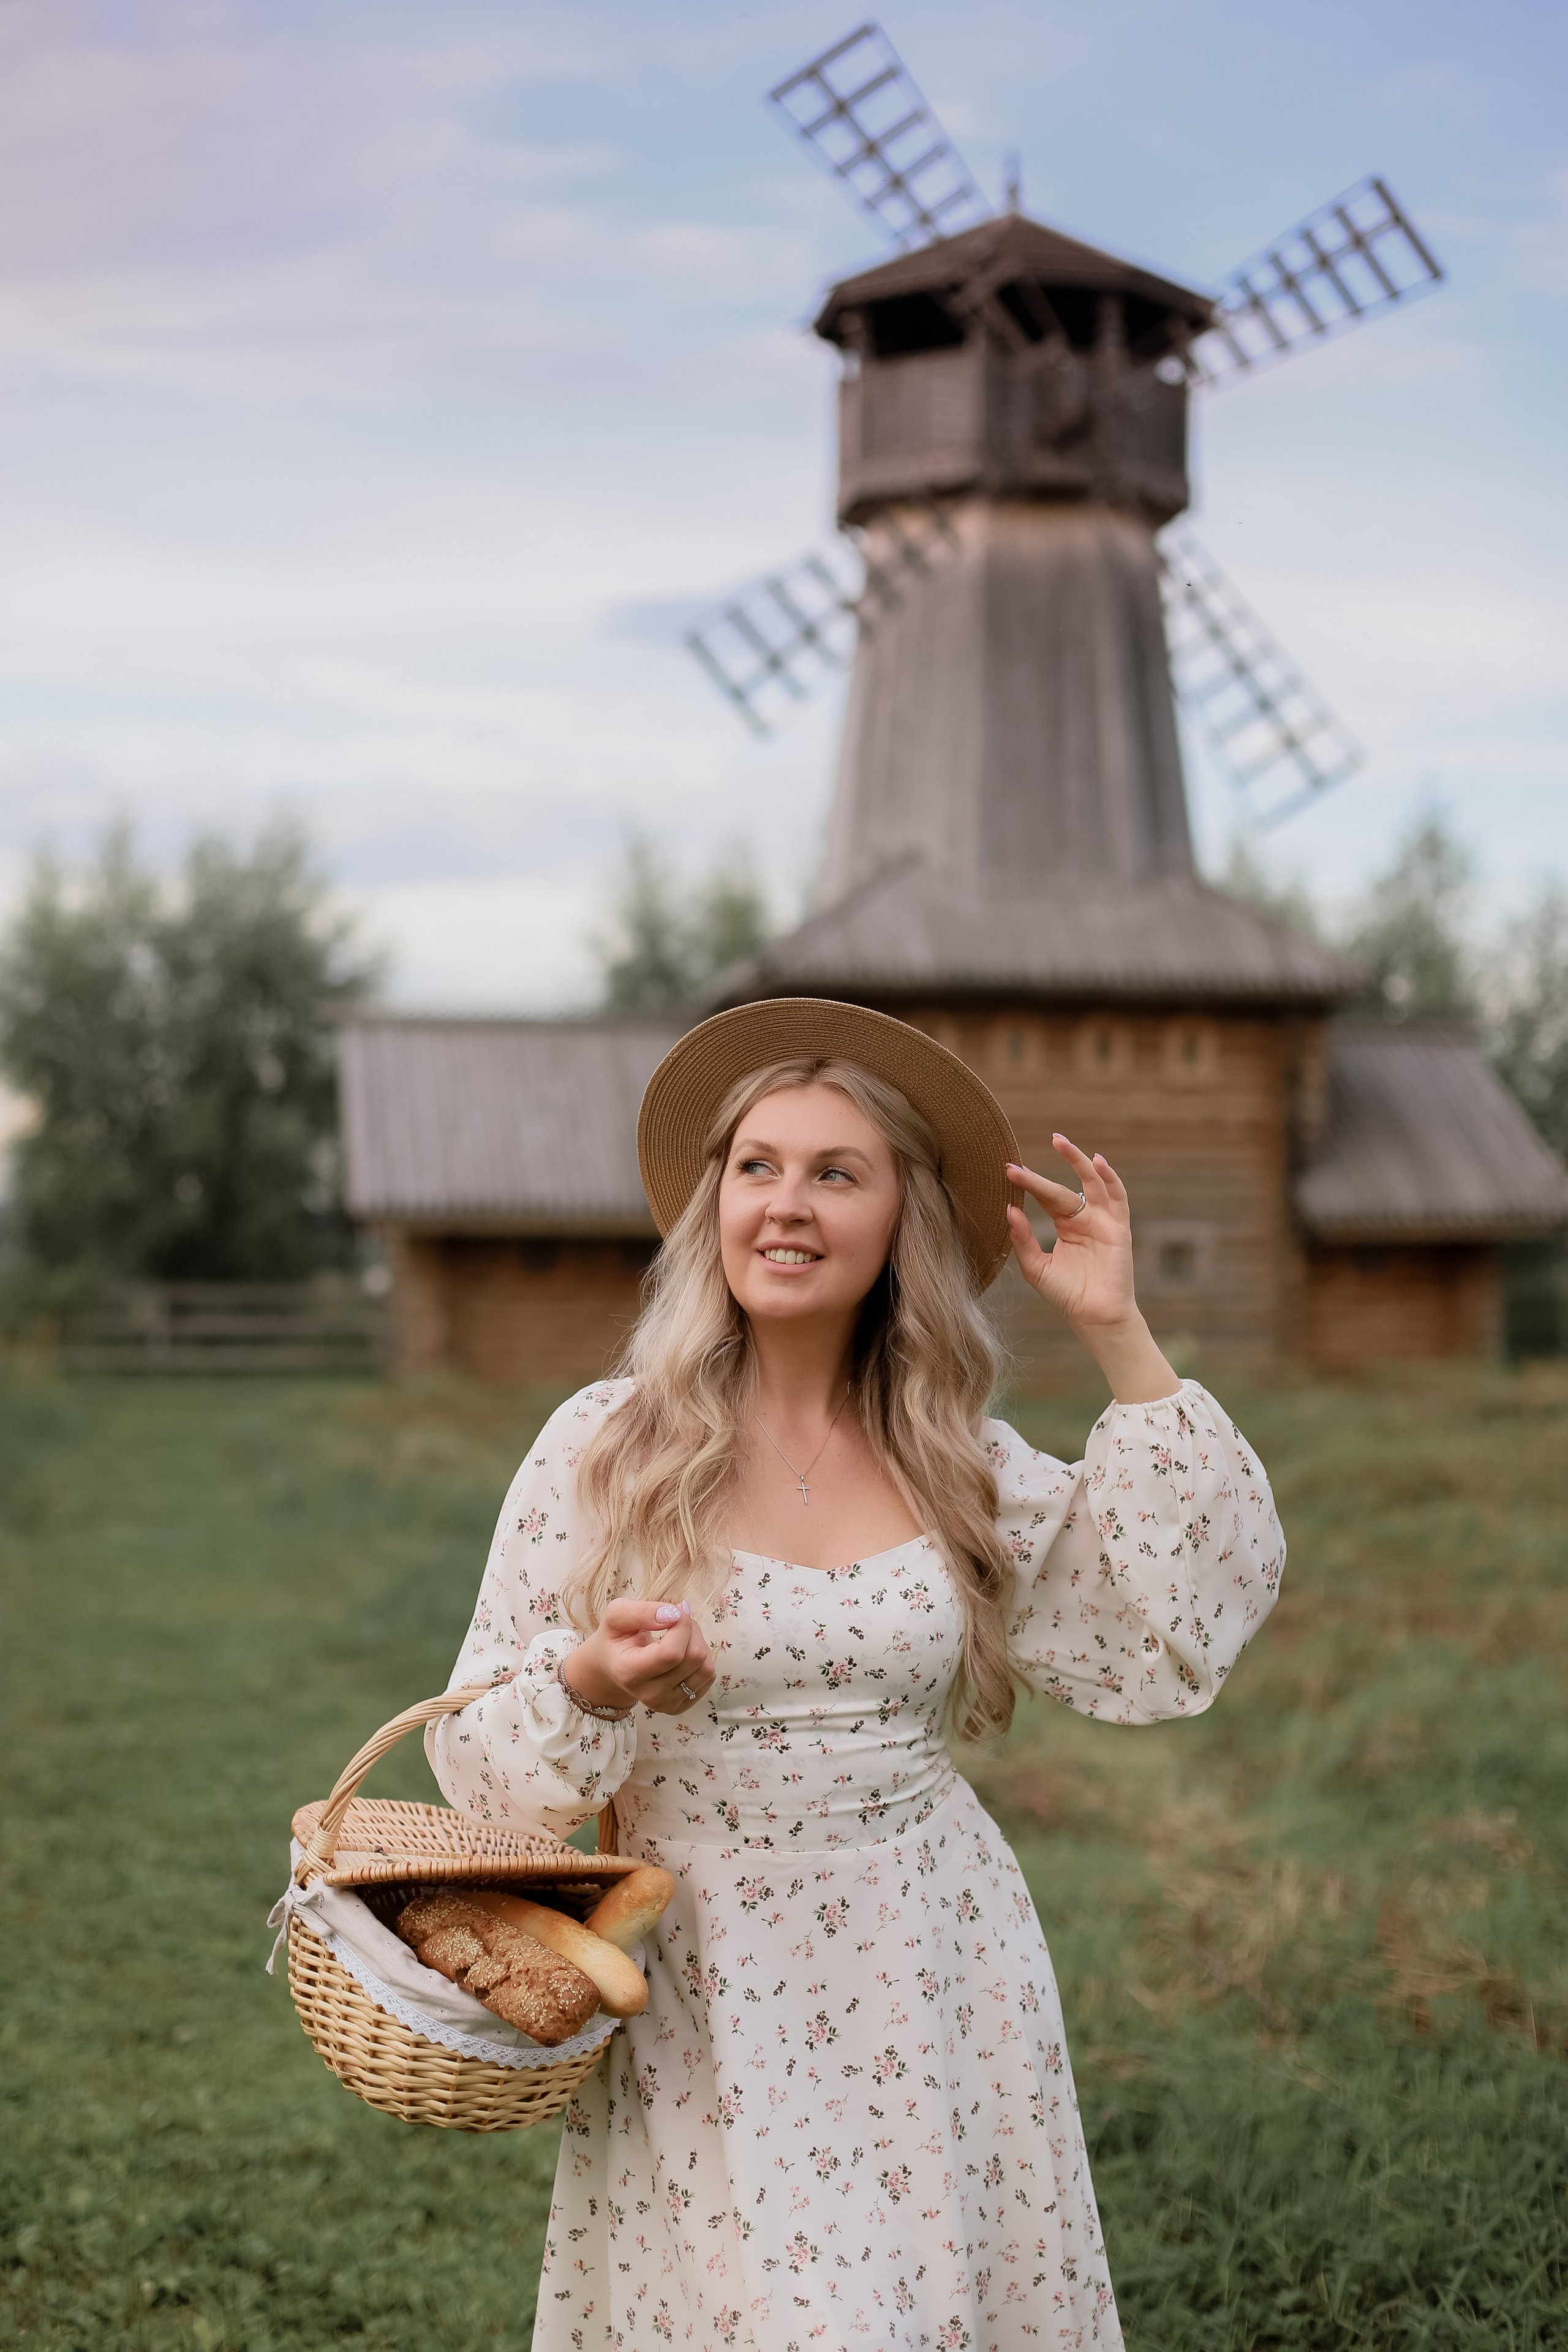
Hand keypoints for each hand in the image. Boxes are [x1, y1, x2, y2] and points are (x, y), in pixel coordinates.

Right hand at [562, 1597, 714, 1717]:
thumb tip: (673, 1614)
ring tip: (680, 1636)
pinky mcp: (680, 1706)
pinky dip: (702, 1659)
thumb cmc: (616, 1638)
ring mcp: (666, 1704)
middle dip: (691, 1629)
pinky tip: (683, 1653)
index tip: (675, 1610)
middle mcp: (649, 1695)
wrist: (611, 1668)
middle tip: (677, 1619)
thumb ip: (641, 1612)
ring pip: (706, 1669)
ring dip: (699, 1643)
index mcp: (630, 1673)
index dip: (682, 1625)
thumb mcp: (617, 1616)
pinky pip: (709, 1678)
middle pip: (694, 1658)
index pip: (672, 1653)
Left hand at [1006, 1134, 1136, 1328]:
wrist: (1095, 1317)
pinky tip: (1098, 1161)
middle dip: (1037, 1178)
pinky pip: (1117, 1197)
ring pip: (1092, 1182)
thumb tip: (1008, 1209)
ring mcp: (1103, 1220)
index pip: (1044, 1198)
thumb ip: (1023, 1239)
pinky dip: (1110, 1178)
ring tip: (1059, 1141)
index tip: (1007, 1171)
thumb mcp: (1036, 1267)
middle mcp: (1084, 1219)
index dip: (1027, 1185)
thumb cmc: (1068, 1295)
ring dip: (1078, 1160)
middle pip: (1060, 1189)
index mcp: (1065, 1225)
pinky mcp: (1119, 1227)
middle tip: (1014, 1166)